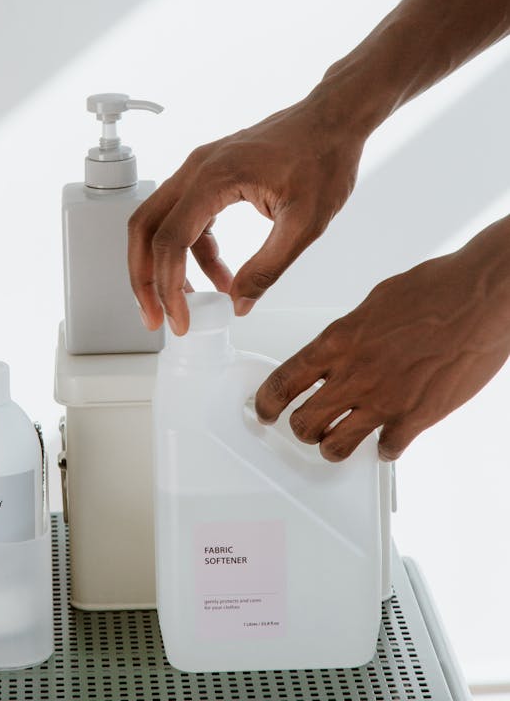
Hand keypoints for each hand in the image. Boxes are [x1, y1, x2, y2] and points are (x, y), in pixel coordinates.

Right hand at [128, 89, 366, 333]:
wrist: (334, 119)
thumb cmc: (324, 157)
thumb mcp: (305, 224)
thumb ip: (269, 268)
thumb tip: (240, 303)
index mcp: (214, 178)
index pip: (170, 240)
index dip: (168, 287)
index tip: (179, 320)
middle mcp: (197, 169)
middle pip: (145, 229)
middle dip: (145, 279)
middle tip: (156, 318)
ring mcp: (200, 169)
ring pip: (159, 222)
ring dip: (165, 266)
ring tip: (187, 303)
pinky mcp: (211, 174)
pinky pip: (185, 216)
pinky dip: (192, 250)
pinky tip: (218, 275)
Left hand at [255, 218, 509, 460]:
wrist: (479, 298)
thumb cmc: (435, 290)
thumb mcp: (374, 303)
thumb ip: (351, 333)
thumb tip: (341, 347)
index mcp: (339, 340)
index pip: (284, 381)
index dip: (266, 402)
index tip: (263, 410)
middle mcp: (355, 374)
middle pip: (303, 423)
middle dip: (300, 428)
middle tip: (304, 427)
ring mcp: (385, 401)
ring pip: (336, 446)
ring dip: (333, 446)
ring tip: (338, 440)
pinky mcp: (417, 418)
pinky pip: (386, 450)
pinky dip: (384, 447)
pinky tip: (389, 436)